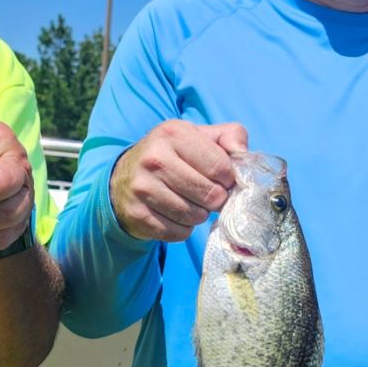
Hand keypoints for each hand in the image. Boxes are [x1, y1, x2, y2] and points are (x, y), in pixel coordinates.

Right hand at [110, 120, 247, 241]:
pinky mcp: (137, 215)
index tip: (222, 180)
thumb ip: (230, 136)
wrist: (124, 177)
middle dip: (216, 199)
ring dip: (200, 215)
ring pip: (195, 216)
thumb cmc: (173, 155)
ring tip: (190, 202)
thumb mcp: (200, 136)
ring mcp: (143, 188)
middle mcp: (155, 159)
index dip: (229, 179)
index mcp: (173, 133)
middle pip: (210, 195)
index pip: (220, 167)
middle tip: (208, 194)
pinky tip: (175, 214)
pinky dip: (183, 229)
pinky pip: (178, 233)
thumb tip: (243, 154)